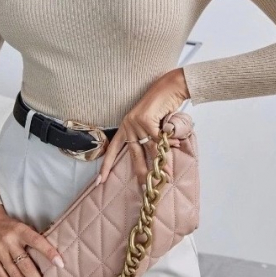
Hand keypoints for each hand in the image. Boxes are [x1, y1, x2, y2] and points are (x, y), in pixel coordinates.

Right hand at [0, 204, 64, 276]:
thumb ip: (31, 237)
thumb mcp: (21, 225)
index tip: (60, 263)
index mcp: (20, 230)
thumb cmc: (7, 223)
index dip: (49, 252)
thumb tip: (47, 253)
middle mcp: (10, 242)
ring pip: (14, 274)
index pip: (37, 241)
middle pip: (25, 264)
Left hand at [97, 68, 189, 186]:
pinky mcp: (147, 122)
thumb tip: (156, 158)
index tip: (99, 182)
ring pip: (149, 150)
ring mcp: (136, 123)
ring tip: (166, 177)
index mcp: (125, 127)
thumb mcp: (150, 124)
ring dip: (160, 164)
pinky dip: (169, 146)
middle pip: (133, 155)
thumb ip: (149, 139)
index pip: (113, 149)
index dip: (106, 166)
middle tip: (144, 188)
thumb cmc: (160, 107)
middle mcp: (128, 125)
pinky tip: (176, 148)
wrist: (167, 88)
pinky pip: (160, 141)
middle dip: (141, 173)